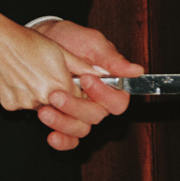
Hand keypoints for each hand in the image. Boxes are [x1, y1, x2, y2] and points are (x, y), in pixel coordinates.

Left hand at [32, 20, 143, 150]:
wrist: (42, 39)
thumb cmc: (69, 39)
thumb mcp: (91, 43)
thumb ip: (112, 58)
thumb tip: (137, 71)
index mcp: (110, 85)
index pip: (118, 101)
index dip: (104, 95)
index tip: (86, 78)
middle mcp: (97, 102)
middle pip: (97, 116)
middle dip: (76, 107)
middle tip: (55, 94)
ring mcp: (80, 112)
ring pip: (81, 129)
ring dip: (64, 123)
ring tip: (44, 110)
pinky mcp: (63, 119)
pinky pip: (69, 139)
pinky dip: (62, 141)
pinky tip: (51, 136)